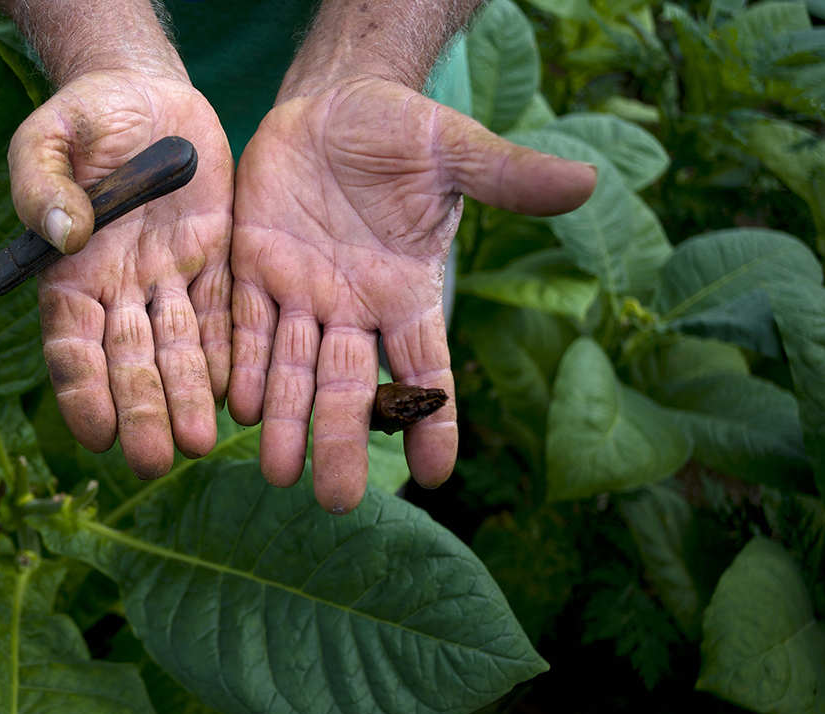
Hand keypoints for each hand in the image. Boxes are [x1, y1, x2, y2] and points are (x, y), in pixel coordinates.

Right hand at [9, 69, 233, 478]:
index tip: (97, 433)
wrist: (147, 91)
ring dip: (188, 397)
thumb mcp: (50, 136)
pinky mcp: (216, 262)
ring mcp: (170, 280)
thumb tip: (62, 236)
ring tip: (200, 444)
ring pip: (179, 350)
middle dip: (143, 412)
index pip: (72, 346)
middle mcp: (120, 289)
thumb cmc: (85, 115)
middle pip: (130, 362)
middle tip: (157, 461)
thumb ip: (43, 183)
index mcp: (70, 271)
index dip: (82, 391)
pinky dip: (228, 355)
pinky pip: (223, 315)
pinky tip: (236, 396)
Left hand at [228, 77, 596, 512]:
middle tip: (335, 500)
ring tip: (278, 472)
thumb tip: (588, 183)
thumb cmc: (400, 129)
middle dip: (342, 441)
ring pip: (292, 369)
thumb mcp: (453, 148)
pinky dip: (241, 364)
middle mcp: (353, 307)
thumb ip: (506, 174)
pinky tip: (237, 408)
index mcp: (406, 290)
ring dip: (286, 420)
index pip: (426, 369)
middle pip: (350, 388)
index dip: (434, 419)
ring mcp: (302, 292)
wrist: (331, 102)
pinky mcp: (253, 267)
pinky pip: (244, 323)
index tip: (435, 473)